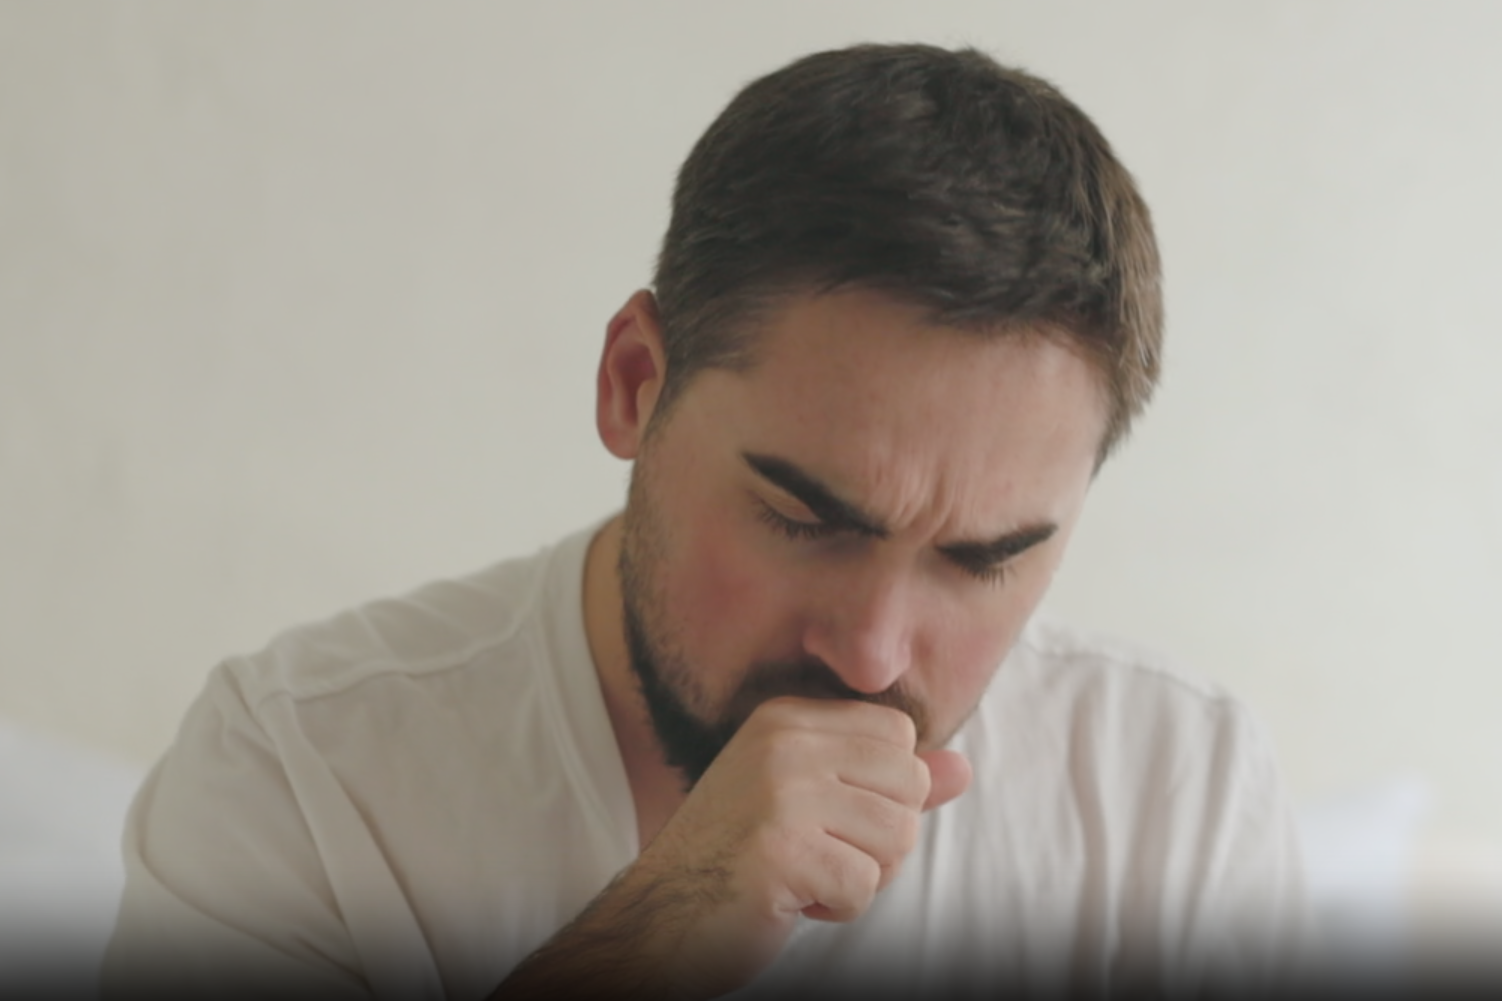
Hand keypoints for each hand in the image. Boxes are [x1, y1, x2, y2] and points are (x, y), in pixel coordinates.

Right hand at [621, 696, 971, 996]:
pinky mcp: (781, 849)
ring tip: (803, 874)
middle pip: (910, 784)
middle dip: (881, 839)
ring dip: (862, 876)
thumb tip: (963, 768)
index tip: (828, 817)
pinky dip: (838, 907)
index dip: (884, 792)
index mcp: (788, 718)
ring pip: (898, 836)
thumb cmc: (739, 860)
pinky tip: (791, 898)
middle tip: (819, 854)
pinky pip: (865, 885)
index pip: (899, 736)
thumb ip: (886, 783)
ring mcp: (780, 793)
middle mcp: (784, 742)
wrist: (660, 916)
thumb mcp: (813, 803)